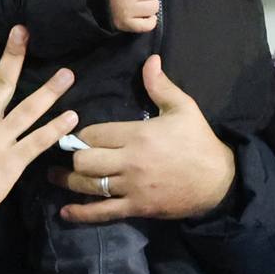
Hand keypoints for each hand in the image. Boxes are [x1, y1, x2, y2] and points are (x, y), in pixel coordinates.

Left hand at [55, 57, 241, 223]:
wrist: (219, 181)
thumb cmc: (199, 142)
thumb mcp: (183, 108)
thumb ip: (161, 86)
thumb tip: (150, 60)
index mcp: (137, 135)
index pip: (93, 134)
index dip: (81, 134)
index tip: (77, 134)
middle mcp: (129, 162)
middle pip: (84, 160)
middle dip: (74, 156)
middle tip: (69, 154)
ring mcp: (131, 188)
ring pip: (88, 186)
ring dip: (68, 181)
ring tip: (55, 176)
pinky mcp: (136, 208)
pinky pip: (102, 213)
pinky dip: (81, 213)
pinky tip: (65, 212)